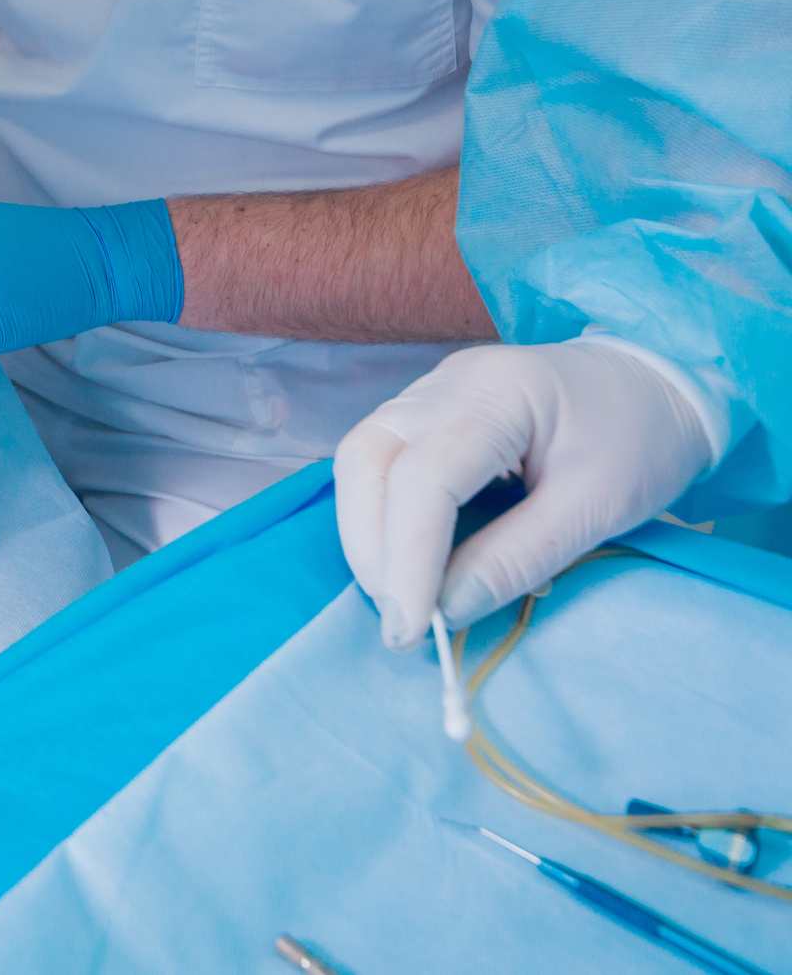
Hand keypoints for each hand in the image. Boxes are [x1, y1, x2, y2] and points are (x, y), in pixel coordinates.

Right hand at [335, 339, 718, 651]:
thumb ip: (518, 558)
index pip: (423, 478)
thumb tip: (446, 610)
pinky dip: (381, 519)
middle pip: (366, 461)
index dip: (408, 559)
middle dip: (371, 548)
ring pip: (360, 461)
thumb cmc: (642, 439)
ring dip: (367, 536)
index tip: (412, 631)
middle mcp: (444, 385)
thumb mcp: (598, 506)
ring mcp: (427, 394)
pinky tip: (407, 562)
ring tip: (401, 598)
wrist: (657, 385)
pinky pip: (377, 464)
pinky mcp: (424, 414)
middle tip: (401, 621)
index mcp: (497, 392)